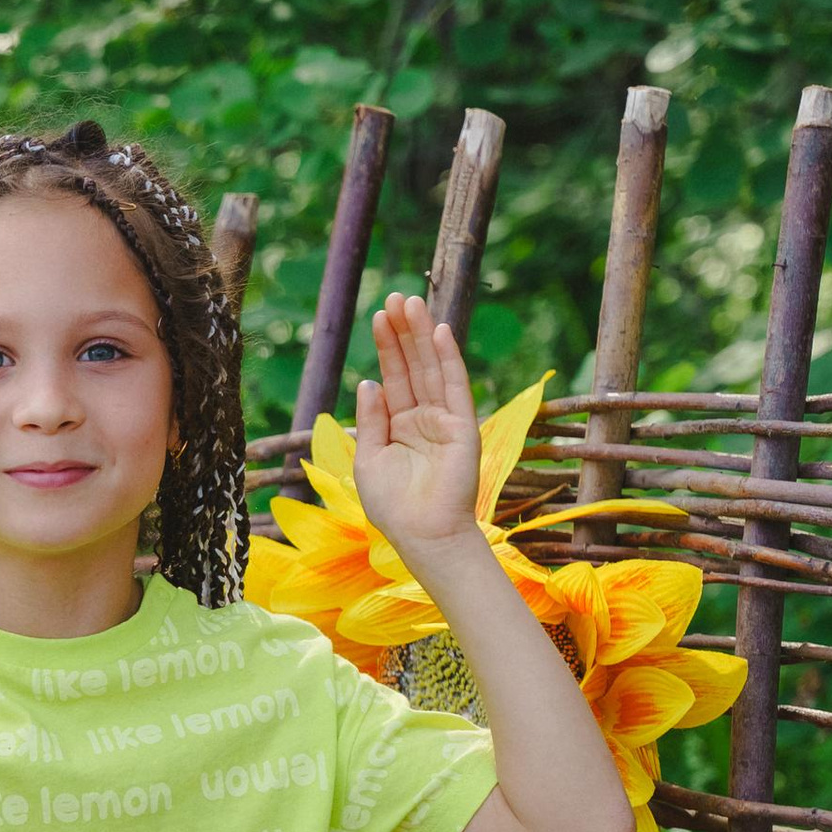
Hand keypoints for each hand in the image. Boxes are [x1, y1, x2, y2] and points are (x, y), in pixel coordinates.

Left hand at [353, 290, 481, 556]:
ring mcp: (444, 420)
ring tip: (410, 303)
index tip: (378, 316)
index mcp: (398, 426)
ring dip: (421, 336)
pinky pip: (455, 386)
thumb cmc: (392, 506)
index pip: (393, 377)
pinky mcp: (462, 426)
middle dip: (403, 332)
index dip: (386, 347)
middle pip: (412, 366)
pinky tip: (439, 331)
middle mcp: (422, 418)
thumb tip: (369, 382)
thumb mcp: (369, 458)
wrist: (422, 535)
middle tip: (395, 296)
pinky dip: (448, 358)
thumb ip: (371, 420)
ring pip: (431, 369)